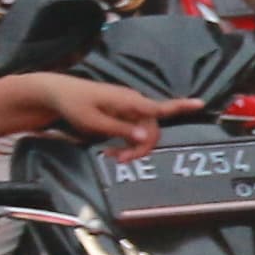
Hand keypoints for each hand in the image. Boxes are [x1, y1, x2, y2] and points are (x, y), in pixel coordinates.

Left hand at [0, 75, 194, 154]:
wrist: (54, 94)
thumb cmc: (73, 104)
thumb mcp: (94, 122)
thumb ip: (122, 131)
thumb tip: (147, 137)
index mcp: (129, 101)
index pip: (160, 107)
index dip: (182, 107)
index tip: (200, 104)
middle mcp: (133, 103)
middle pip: (152, 129)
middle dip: (141, 147)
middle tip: (120, 160)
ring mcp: (127, 108)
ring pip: (142, 132)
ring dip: (132, 148)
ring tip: (112, 157)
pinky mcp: (120, 114)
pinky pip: (132, 130)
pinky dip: (125, 143)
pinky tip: (111, 150)